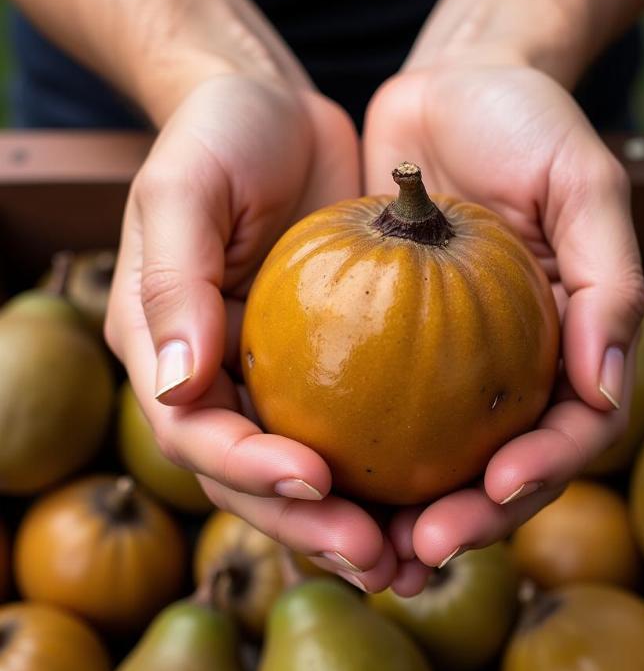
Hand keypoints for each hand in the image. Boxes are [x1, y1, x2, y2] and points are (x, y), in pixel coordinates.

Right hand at [106, 74, 424, 591]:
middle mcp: (219, 381)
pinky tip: (448, 494)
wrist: (278, 112)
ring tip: (421, 555)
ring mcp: (280, 377)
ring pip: (315, 475)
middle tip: (383, 558)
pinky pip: (365, 429)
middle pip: (259, 479)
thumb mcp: (183, 189)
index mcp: (170, 353)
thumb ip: (173, 283)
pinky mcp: (336, 363)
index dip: (250, 471)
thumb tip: (175, 387)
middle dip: (314, 528)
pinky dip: (398, 472)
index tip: (316, 480)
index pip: (198, 435)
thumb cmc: (221, 135)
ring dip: (363, 524)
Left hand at [364, 57, 643, 567]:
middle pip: (498, 472)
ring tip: (356, 550)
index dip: (538, 476)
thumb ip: (608, 282)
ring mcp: (450, 363)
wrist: (448, 89)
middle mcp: (513, 367)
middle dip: (463, 523)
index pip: (570, 435)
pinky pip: (368, 412)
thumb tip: (605, 391)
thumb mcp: (583, 181)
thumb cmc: (525, 123)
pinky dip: (348, 454)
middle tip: (410, 553)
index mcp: (571, 345)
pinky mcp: (389, 344)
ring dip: (396, 515)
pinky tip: (311, 479)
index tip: (493, 489)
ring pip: (430, 463)